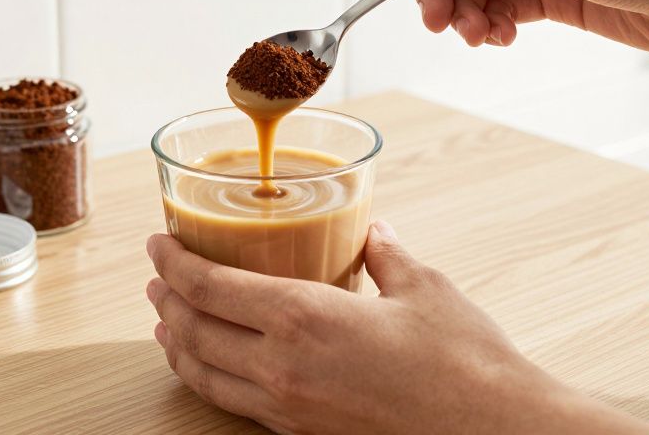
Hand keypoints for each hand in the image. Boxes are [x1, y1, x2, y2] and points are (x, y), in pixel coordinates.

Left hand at [146, 222, 648, 433]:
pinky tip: (213, 367)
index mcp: (303, 317)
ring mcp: (288, 408)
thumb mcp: (423, 288)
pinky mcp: (303, 434)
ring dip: (176, 344)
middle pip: (193, 330)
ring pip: (205, 376)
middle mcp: (283, 366)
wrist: (494, 432)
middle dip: (165, 300)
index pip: (210, 286)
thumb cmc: (464, 361)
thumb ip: (387, 256)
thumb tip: (375, 233)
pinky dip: (208, 379)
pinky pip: (235, 403)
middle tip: (155, 279)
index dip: (174, 263)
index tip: (157, 244)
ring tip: (164, 322)